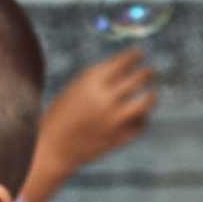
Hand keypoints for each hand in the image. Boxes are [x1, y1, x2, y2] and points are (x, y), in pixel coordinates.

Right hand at [28, 49, 155, 201]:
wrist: (52, 148)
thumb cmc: (62, 116)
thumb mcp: (75, 90)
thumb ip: (99, 78)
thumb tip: (129, 66)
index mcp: (90, 83)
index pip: (122, 61)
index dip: (133, 55)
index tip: (138, 53)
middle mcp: (104, 99)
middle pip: (139, 77)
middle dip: (146, 72)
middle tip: (148, 71)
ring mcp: (113, 119)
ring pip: (147, 100)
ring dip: (151, 95)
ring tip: (150, 94)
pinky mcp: (118, 137)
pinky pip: (139, 123)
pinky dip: (138, 119)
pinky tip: (132, 117)